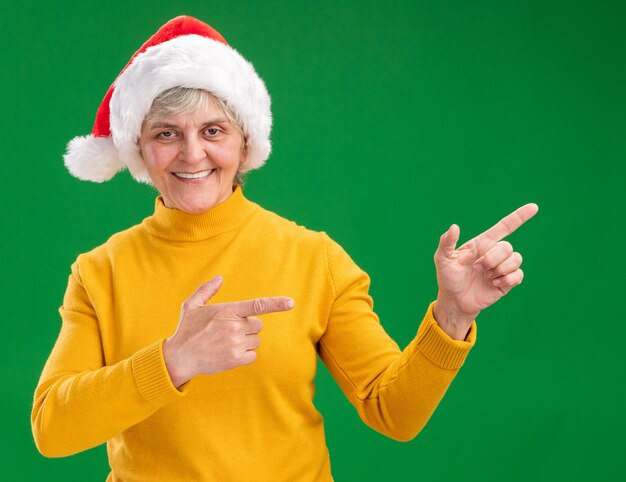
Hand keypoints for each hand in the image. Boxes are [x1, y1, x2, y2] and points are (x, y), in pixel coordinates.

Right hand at [163, 275, 294, 387]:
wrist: (179, 357)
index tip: (291, 303)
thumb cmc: (186, 330)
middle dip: (247, 328)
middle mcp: (233, 326)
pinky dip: (245, 355)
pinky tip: (229, 353)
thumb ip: (206, 290)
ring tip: (225, 343)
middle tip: (227, 332)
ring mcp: (235, 343)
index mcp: (227, 311)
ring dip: (245, 342)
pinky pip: (253, 355)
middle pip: (257, 325)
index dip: (276, 304)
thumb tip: (220, 277)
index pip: (256, 305)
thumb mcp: (192, 305)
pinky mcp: (236, 359)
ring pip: (256, 340)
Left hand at [433, 204, 538, 339]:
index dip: (519, 217)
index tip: (534, 207)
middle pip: (507, 247)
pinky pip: (519, 275)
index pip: (504, 226)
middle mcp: (495, 253)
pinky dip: (507, 279)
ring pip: (515, 259)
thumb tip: (454, 227)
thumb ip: (447, 242)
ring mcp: (502, 267)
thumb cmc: (448, 277)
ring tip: (486, 277)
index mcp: (482, 243)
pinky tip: (494, 284)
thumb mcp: (443, 259)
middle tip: (477, 269)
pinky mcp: (508, 281)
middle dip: (491, 259)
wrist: (455, 300)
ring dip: (499, 269)